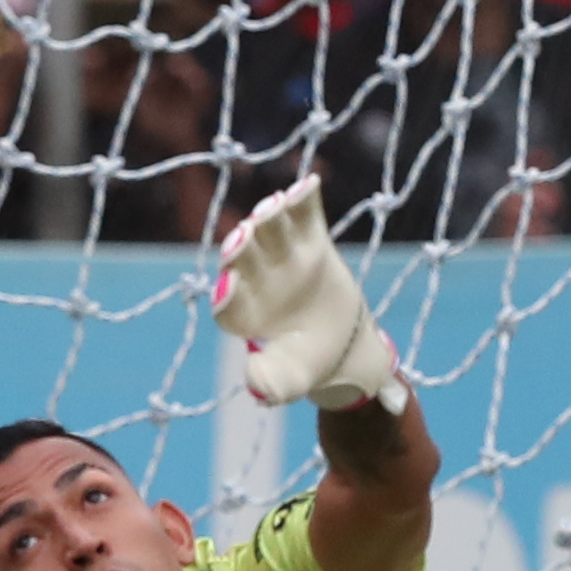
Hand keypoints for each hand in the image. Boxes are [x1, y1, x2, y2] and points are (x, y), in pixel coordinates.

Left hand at [213, 179, 407, 412]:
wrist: (342, 345)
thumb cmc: (306, 363)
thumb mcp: (292, 380)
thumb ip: (272, 383)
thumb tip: (255, 386)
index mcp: (244, 314)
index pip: (229, 302)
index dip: (228, 294)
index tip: (228, 287)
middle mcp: (257, 280)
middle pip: (243, 259)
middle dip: (241, 247)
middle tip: (242, 237)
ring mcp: (283, 257)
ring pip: (270, 232)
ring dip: (268, 218)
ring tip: (273, 207)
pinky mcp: (311, 241)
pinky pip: (305, 217)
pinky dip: (304, 201)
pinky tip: (308, 184)